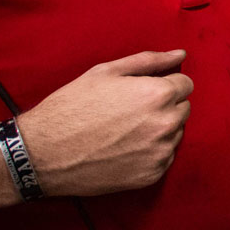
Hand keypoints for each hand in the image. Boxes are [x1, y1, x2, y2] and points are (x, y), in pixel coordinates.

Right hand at [20, 50, 192, 196]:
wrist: (43, 153)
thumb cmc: (72, 107)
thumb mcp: (106, 73)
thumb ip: (149, 61)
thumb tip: (180, 54)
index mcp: (158, 94)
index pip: (186, 85)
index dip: (164, 85)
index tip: (143, 92)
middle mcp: (166, 124)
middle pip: (183, 108)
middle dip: (164, 106)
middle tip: (131, 111)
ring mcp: (160, 152)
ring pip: (176, 133)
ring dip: (160, 129)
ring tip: (125, 130)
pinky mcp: (152, 174)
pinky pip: (165, 157)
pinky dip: (151, 152)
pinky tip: (125, 148)